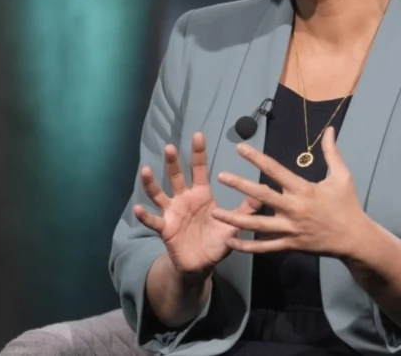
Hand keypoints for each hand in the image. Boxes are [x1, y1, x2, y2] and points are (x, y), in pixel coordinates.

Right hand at [133, 132, 259, 275]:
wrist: (202, 265)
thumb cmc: (217, 241)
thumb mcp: (234, 224)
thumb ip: (247, 208)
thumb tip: (263, 190)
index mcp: (201, 195)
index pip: (198, 169)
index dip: (198, 153)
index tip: (198, 135)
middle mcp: (184, 199)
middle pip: (176, 177)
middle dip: (173, 162)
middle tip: (170, 147)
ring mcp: (172, 213)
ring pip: (159, 194)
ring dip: (151, 183)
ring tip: (146, 170)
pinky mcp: (165, 229)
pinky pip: (153, 221)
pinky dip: (144, 216)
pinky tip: (137, 209)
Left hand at [211, 127, 369, 257]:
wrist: (354, 239)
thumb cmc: (347, 205)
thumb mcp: (343, 176)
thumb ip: (332, 152)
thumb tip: (329, 130)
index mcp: (304, 190)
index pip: (275, 170)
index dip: (256, 158)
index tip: (240, 148)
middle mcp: (293, 208)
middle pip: (261, 195)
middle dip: (240, 185)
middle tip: (220, 175)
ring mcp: (290, 229)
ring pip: (257, 225)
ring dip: (234, 219)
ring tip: (215, 213)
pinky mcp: (290, 245)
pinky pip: (265, 247)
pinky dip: (247, 246)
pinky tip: (231, 242)